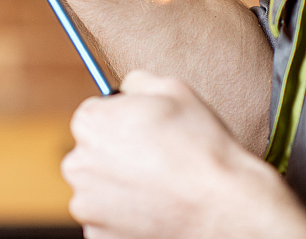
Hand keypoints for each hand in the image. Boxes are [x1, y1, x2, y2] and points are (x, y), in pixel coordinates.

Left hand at [61, 71, 305, 238]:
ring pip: (98, 191)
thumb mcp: (173, 89)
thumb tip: (126, 88)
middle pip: (91, 154)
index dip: (120, 122)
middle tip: (153, 164)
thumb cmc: (202, 147)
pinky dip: (125, 219)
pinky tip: (155, 212)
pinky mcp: (98, 237)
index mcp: (89, 123)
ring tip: (158, 190)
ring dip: (119, 190)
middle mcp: (77, 165)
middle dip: (115, 157)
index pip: (92, 116)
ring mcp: (87, 206)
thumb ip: (137, 82)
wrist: (228, 209)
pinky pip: (106, 222)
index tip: (143, 134)